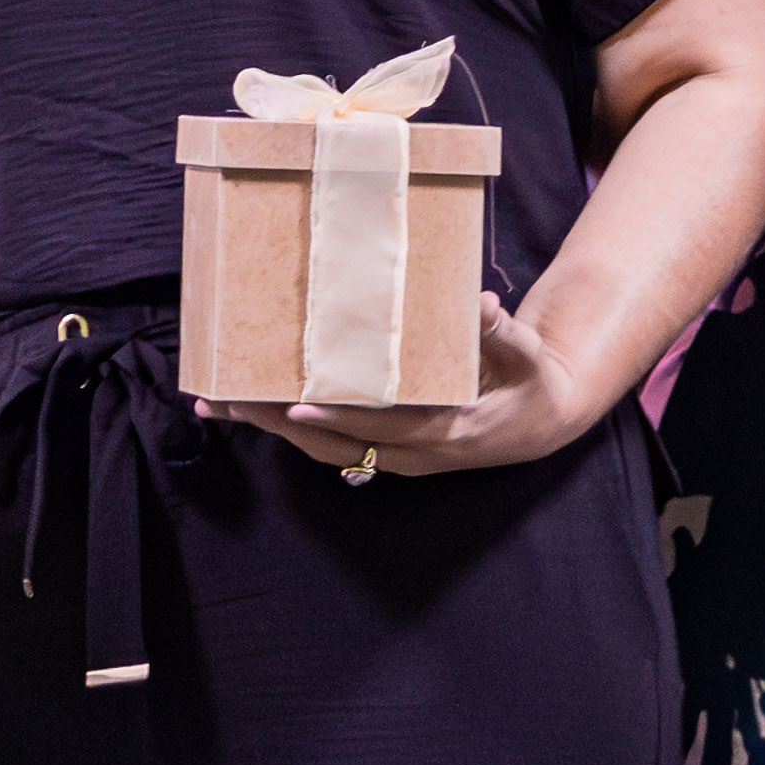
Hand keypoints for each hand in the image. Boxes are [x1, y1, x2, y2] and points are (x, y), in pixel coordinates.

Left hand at [200, 293, 596, 478]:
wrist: (541, 422)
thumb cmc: (531, 383)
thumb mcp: (526, 358)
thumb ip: (502, 335)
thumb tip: (484, 307)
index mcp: (446, 433)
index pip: (381, 427)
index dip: (337, 418)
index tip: (294, 404)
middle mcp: (415, 454)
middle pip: (336, 445)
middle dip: (279, 424)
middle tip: (229, 402)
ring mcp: (399, 457)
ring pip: (326, 450)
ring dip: (274, 429)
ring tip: (223, 406)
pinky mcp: (390, 450)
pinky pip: (334, 445)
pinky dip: (294, 429)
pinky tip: (260, 410)